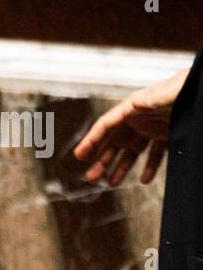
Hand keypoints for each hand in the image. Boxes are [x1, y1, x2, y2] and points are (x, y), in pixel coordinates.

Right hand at [73, 68, 188, 185]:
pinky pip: (153, 154)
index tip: (79, 156)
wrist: (202, 86)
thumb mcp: (166, 93)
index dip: (91, 141)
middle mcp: (137, 119)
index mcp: (132, 107)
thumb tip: (137, 105)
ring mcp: (150, 128)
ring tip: (111, 184)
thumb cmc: (185, 85)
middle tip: (90, 177)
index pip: (106, 125)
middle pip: (114, 142)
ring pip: (131, 152)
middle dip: (101, 160)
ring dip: (121, 168)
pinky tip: (144, 180)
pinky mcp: (165, 135)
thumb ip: (151, 99)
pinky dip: (149, 167)